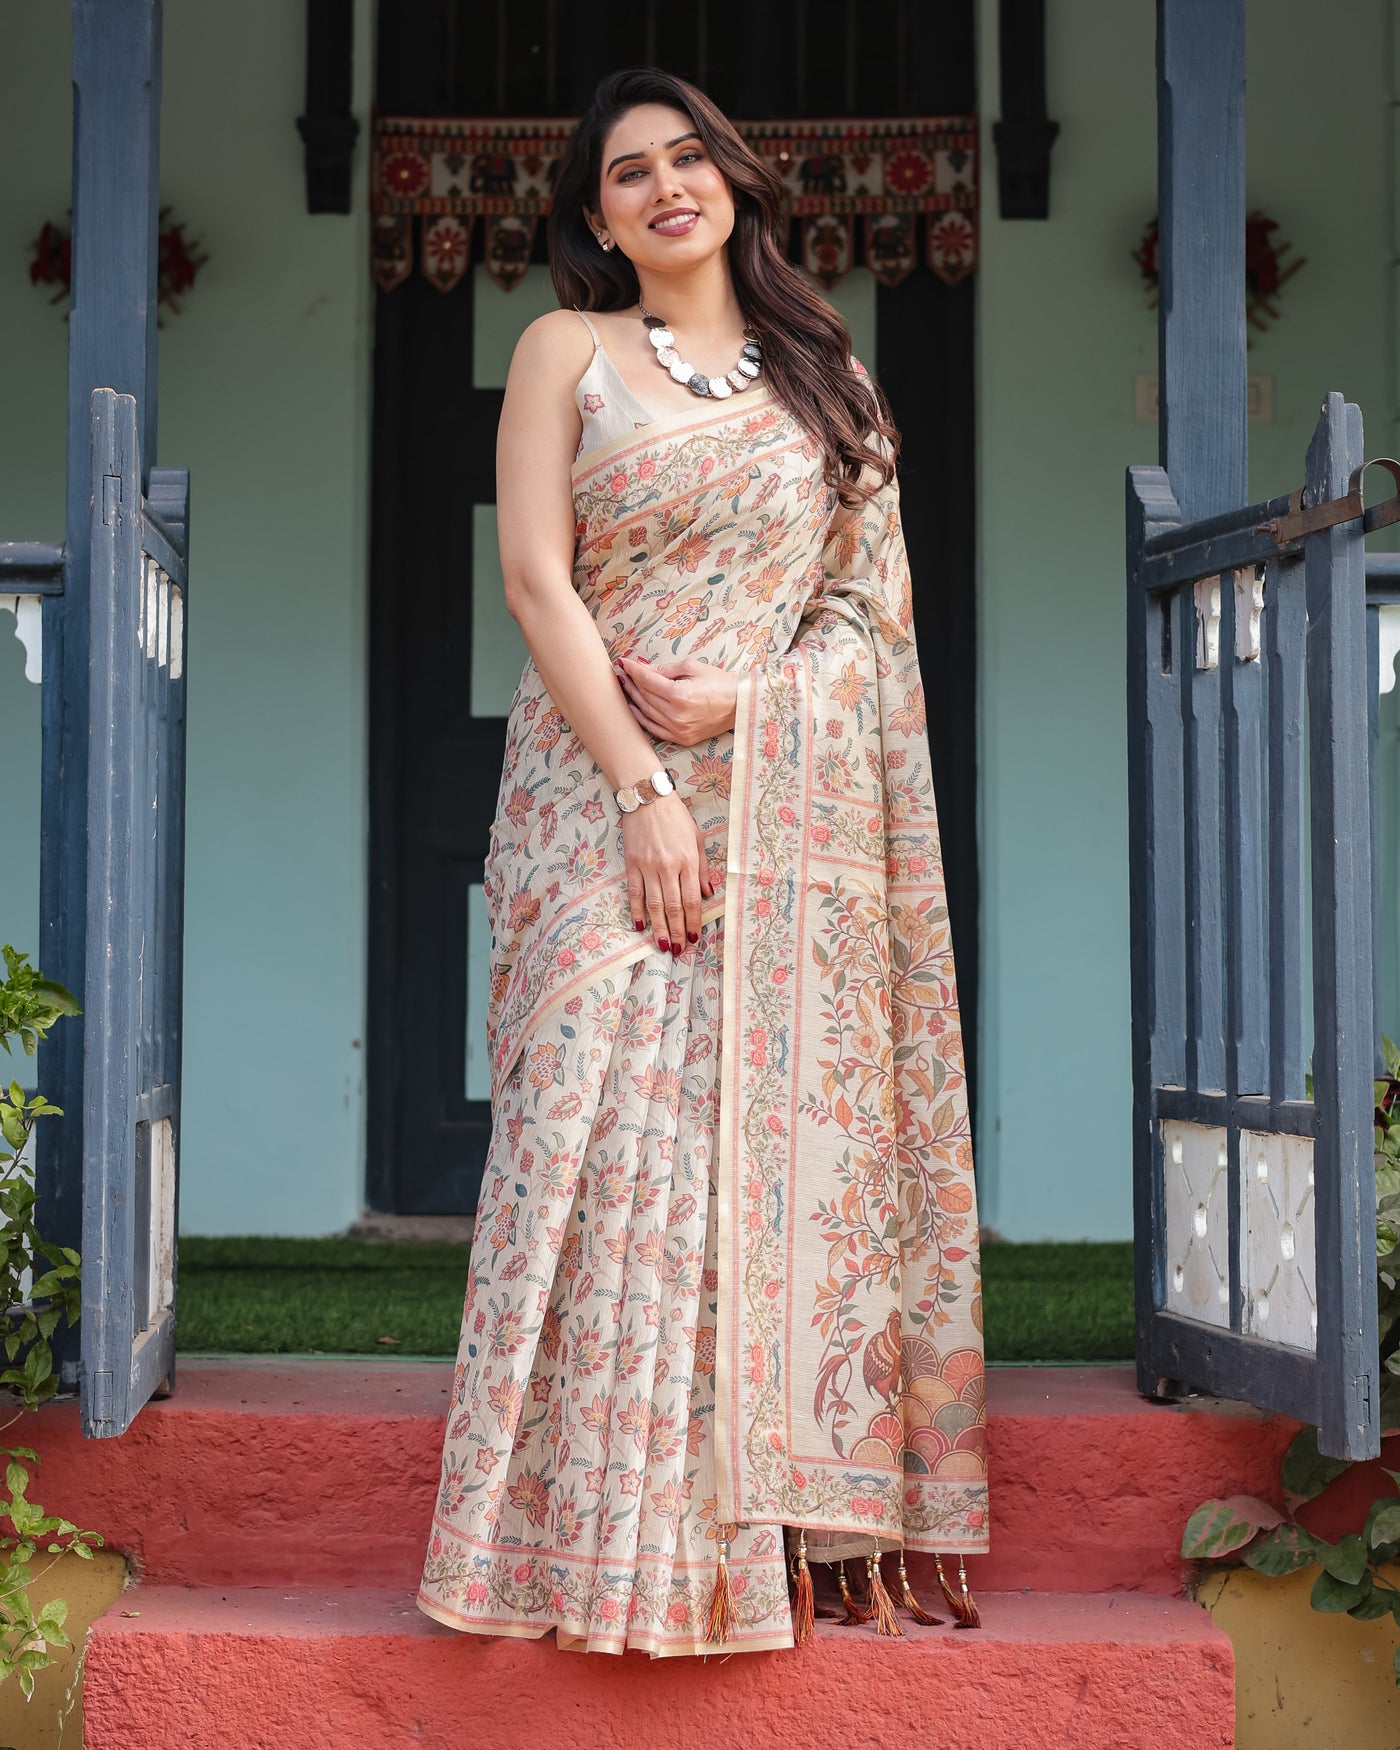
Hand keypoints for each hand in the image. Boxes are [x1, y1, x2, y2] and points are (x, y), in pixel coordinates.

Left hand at [614, 656, 738, 746]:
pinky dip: (641, 718)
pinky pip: (654, 729)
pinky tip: (634, 707)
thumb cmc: (719, 683)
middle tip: (623, 672)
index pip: (647, 680)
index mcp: (680, 694)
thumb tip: (643, 668)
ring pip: (645, 712)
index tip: (624, 662)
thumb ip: (665, 669)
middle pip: (644, 696)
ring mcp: (678, 729)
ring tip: (626, 686)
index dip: (634, 670)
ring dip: (633, 698)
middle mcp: (676, 715)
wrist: (739, 706)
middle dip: (631, 682)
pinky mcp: (681, 738)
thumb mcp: (693, 667)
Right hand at [621, 791, 714, 956]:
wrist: (648, 798)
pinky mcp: (632, 864)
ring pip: (654, 905)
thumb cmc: (676, 817)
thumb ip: (703, 867)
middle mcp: (668, 867)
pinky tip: (640, 926)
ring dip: (658, 928)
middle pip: (673, 907)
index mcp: (688, 861)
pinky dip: (636, 911)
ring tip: (662, 946)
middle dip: (677, 931)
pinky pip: (634, 893)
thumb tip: (708, 892)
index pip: (692, 899)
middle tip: (678, 950)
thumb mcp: (697, 838)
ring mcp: (648, 867)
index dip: (694, 921)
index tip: (695, 938)